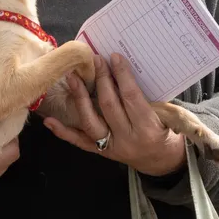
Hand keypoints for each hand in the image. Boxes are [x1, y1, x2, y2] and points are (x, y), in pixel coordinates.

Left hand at [44, 53, 186, 176]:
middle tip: (95, 60)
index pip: (131, 97)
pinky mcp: (100, 153)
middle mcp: (127, 139)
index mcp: (147, 128)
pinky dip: (63, 132)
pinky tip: (49, 121)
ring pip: (91, 123)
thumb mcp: (169, 114)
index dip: (122, 76)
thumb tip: (127, 67)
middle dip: (101, 80)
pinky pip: (79, 142)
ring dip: (80, 99)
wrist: (161, 161)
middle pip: (109, 106)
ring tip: (72, 78)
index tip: (114, 57)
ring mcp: (111, 148)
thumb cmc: (166, 131)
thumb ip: (150, 95)